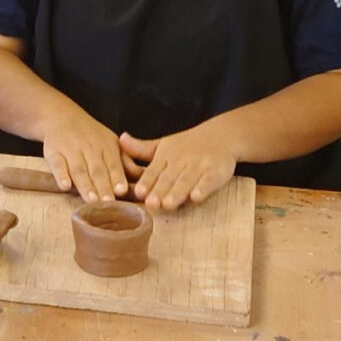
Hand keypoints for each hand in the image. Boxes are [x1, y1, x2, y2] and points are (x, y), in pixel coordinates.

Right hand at [40, 107, 143, 201]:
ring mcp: (70, 149)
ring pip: (78, 169)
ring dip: (85, 185)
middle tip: (108, 202)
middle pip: (96, 169)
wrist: (61, 116)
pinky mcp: (53, 152)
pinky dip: (61, 175)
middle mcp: (88, 146)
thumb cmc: (91, 136)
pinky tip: (65, 186)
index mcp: (106, 145)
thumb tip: (143, 178)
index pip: (113, 163)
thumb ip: (125, 162)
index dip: (117, 176)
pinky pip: (57, 164)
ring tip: (91, 200)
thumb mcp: (111, 143)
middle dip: (103, 185)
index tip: (122, 190)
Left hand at [119, 123, 237, 210]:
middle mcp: (181, 162)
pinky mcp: (215, 172)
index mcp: (166, 156)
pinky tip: (196, 197)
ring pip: (186, 181)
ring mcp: (199, 166)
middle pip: (169, 178)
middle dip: (160, 191)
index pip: (154, 171)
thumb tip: (120, 139)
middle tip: (151, 203)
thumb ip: (141, 149)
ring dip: (178, 193)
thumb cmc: (187, 145)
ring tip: (168, 204)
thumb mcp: (163, 145)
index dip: (148, 181)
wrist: (221, 136)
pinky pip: (208, 181)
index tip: (139, 192)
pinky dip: (203, 188)